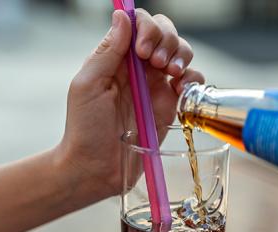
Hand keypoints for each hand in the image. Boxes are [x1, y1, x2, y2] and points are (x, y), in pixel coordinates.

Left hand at [55, 10, 203, 199]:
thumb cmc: (84, 129)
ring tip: (171, 73)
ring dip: (181, 55)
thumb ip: (107, 51)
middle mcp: (137, 68)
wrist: (95, 168)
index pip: (138, 25)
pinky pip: (191, 82)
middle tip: (156, 63)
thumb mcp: (88, 86)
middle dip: (167, 39)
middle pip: (164, 33)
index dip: (146, 28)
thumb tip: (122, 17)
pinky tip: (181, 88)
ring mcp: (156, 86)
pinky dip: (193, 78)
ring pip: (181, 53)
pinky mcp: (170, 106)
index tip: (141, 50)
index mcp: (115, 58)